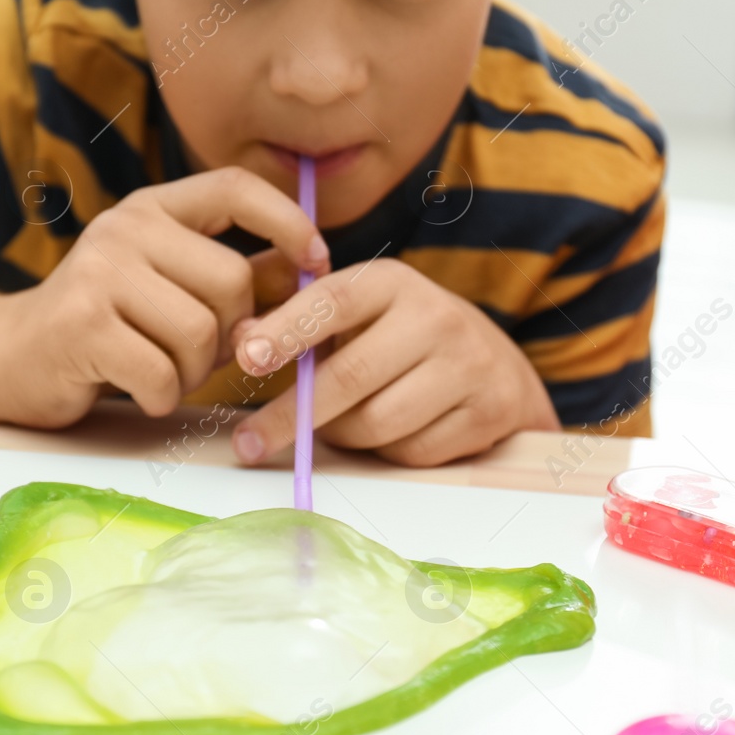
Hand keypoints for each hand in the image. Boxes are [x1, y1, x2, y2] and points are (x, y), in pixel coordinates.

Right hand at [0, 168, 329, 426]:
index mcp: (152, 210)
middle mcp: (125, 228)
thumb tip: (309, 269)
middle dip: (232, 333)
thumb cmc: (106, 328)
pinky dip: (161, 396)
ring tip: (161, 372)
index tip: (316, 262)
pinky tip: (138, 390)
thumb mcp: (168, 288)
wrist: (10, 358)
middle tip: (196, 355)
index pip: (234, 187)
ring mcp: (100, 273)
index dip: (286, 220)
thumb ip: (232, 279)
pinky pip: (163, 373)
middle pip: (232, 281)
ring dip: (193, 373)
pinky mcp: (83, 325)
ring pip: (202, 332)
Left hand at [228, 258, 559, 467]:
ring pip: (376, 424)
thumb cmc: (400, 339)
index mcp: (392, 282)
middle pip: (350, 377)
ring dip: (343, 436)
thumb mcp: (355, 316)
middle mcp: (436, 315)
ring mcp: (469, 365)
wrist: (496, 366)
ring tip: (339, 425)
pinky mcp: (488, 412)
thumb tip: (237, 343)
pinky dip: (386, 452)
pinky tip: (389, 434)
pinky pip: (412, 452)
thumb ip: (297, 324)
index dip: (287, 330)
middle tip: (249, 442)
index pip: (334, 301)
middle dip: (290, 416)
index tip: (247, 358)